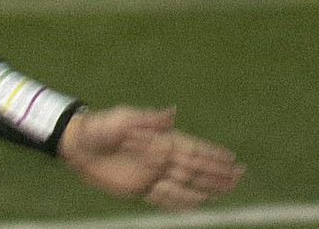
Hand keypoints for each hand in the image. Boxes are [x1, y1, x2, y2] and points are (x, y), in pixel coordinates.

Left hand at [58, 106, 243, 211]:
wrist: (78, 145)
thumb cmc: (100, 127)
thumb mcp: (122, 119)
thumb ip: (148, 119)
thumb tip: (172, 113)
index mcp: (158, 139)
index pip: (192, 148)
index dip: (212, 154)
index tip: (232, 158)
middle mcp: (159, 158)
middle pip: (194, 168)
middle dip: (217, 172)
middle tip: (240, 177)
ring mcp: (151, 174)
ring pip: (185, 184)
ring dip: (206, 188)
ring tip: (226, 190)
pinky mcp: (139, 188)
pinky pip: (165, 198)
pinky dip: (182, 202)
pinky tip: (197, 203)